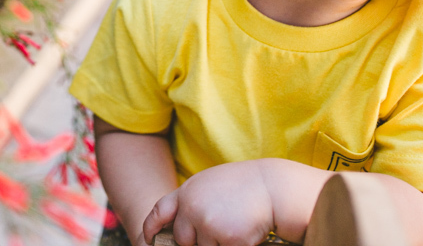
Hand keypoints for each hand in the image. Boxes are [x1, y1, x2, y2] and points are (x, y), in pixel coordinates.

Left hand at [142, 161, 274, 245]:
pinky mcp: (228, 240)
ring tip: (234, 225)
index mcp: (187, 192)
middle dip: (196, 240)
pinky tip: (243, 233)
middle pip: (182, 239)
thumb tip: (180, 223)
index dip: (151, 227)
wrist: (273, 187)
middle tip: (217, 227)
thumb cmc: (244, 184)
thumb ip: (192, 200)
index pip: (159, 212)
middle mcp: (192, 209)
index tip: (149, 238)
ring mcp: (209, 225)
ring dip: (217, 243)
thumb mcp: (210, 183)